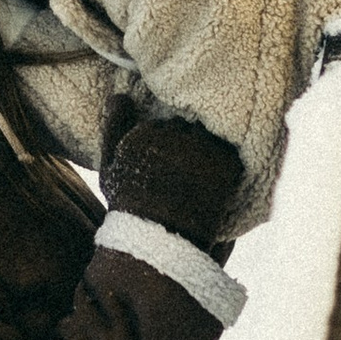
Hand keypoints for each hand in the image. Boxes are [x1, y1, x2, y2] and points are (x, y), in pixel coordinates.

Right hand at [99, 95, 242, 247]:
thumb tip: (119, 95)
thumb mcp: (110, 170)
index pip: (164, 120)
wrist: (160, 244)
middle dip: (188, 140)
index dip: (168, 139)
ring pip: (209, 134)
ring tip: (201, 173)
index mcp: (144, 134)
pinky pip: (230, 149)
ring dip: (208, 147)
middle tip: (186, 166)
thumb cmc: (131, 209)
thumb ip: (113, 129)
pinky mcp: (223, 164)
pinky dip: (226, 159)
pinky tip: (218, 177)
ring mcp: (200, 149)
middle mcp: (172, 136)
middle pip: (188, 124)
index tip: (166, 160)